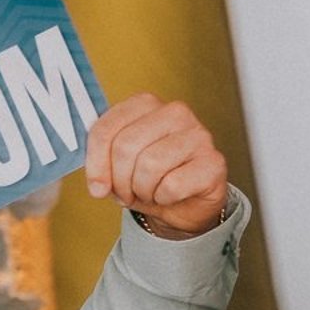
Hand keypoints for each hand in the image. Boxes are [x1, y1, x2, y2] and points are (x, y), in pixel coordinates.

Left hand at [83, 92, 228, 238]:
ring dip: (143, 190)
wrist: (184, 204)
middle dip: (120, 180)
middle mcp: (175, 112)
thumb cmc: (149, 180)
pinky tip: (169, 195)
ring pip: (150, 166)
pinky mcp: (213, 161)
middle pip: (126, 147)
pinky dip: (163, 198)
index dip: (96, 163)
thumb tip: (97, 184)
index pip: (106, 129)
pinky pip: (172, 185)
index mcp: (146, 105)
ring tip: (149, 192)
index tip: (97, 187)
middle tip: (127, 193)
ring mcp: (198, 135)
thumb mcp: (117, 167)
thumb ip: (102, 163)